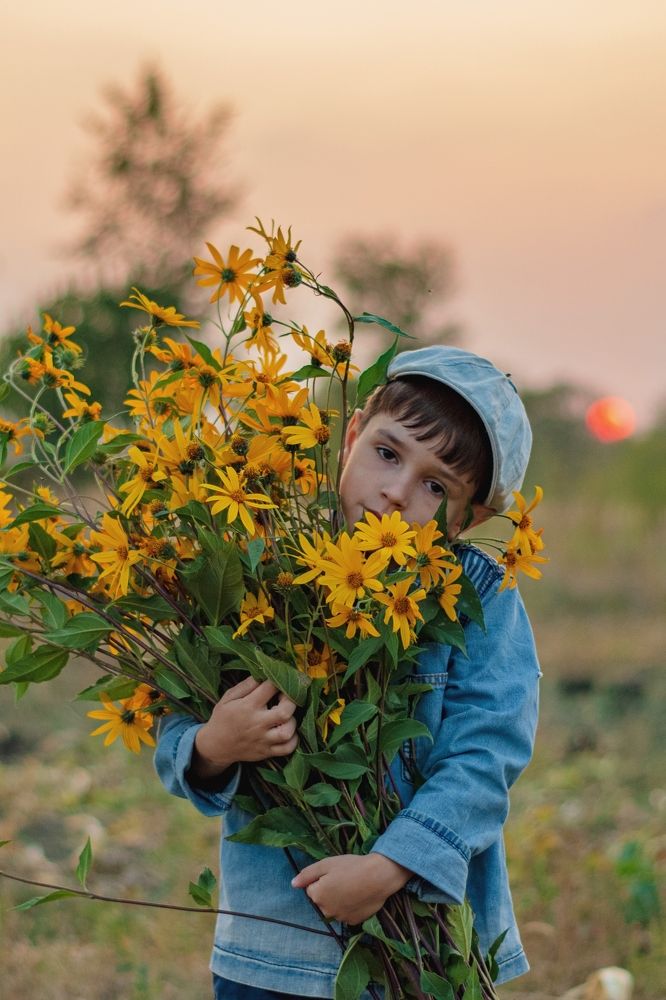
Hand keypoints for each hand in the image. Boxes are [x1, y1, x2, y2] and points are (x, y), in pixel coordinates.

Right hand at [189, 677, 297, 784]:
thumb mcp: (229, 697)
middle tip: (287, 697)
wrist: (216, 746)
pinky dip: (293, 740)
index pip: (270, 688)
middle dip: (291, 700)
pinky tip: (288, 730)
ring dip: (292, 721)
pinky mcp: (266, 752)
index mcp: (248, 706)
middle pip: (285, 711)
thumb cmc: (223, 718)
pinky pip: (288, 749)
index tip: (280, 679)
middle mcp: (258, 723)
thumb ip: (246, 685)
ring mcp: (263, 740)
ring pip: (287, 732)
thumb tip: (263, 674)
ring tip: (286, 716)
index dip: (278, 680)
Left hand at [291, 853, 411, 924]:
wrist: (379, 877)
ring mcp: (340, 918)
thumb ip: (307, 874)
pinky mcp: (353, 922)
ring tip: (353, 887)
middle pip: (322, 900)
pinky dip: (349, 907)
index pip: (312, 888)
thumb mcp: (326, 864)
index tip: (335, 873)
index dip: (322, 879)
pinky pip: (346, 914)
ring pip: (334, 907)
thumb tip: (293, 884)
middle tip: (344, 878)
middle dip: (329, 891)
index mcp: (317, 895)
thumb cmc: (351, 866)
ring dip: (339, 900)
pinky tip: (359, 896)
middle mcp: (326, 911)